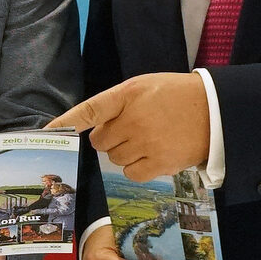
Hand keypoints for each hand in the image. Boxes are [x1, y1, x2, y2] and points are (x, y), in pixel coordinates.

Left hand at [50, 72, 210, 181]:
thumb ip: (118, 103)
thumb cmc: (175, 95)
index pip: (89, 110)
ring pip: (114, 158)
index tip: (45, 133)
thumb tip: (94, 129)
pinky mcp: (159, 163)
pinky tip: (152, 155)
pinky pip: (131, 173)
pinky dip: (137, 168)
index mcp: (127, 95)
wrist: (215, 109)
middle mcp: (134, 119)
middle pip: (100, 142)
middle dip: (110, 137)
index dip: (66, 123)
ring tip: (147, 139)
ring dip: (124, 152)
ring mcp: (146, 143)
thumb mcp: (144, 86)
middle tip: (132, 128)